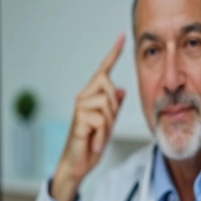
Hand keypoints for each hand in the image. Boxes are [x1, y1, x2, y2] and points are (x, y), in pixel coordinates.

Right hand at [50, 35, 126, 200]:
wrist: (78, 163)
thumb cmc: (91, 144)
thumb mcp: (108, 124)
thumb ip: (114, 107)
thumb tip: (121, 90)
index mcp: (91, 95)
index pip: (104, 70)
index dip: (113, 53)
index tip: (122, 37)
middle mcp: (83, 96)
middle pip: (109, 85)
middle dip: (114, 108)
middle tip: (105, 126)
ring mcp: (80, 106)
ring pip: (108, 103)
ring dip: (109, 123)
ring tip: (99, 134)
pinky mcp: (79, 117)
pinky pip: (102, 119)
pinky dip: (103, 133)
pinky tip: (95, 140)